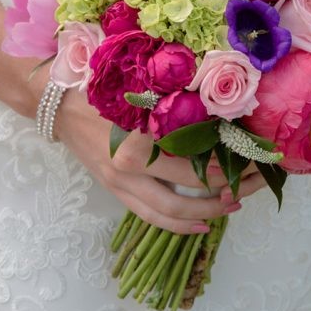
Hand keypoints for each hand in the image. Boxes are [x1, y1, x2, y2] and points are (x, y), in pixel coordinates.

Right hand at [55, 89, 264, 233]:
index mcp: (138, 138)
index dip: (226, 161)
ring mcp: (120, 184)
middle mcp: (128, 168)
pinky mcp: (115, 191)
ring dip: (205, 213)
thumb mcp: (138, 88)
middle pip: (186, 190)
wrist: (57, 102)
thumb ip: (172, 100)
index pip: (194, 159)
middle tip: (254, 184)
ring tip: (233, 206)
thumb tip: (219, 109)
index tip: (252, 156)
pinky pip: (150, 216)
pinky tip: (201, 225)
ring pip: (169, 212)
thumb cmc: (99, 86)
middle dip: (226, 191)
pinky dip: (177, 224)